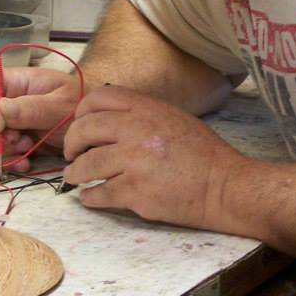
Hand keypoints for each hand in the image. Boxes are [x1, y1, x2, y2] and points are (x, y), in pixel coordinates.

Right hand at [0, 67, 82, 166]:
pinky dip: (3, 162)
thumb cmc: (78, 104)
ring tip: (26, 148)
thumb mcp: (63, 102)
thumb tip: (2, 110)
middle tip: (16, 140)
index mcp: (11, 80)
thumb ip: (34, 107)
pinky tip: (25, 162)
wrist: (88, 125)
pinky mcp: (3, 142)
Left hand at [62, 86, 246, 229]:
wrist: (224, 186)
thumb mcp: (173, 118)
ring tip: (74, 176)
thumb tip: (108, 120)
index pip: (97, 98)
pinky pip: (99, 192)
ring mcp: (134, 161)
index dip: (81, 112)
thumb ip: (141, 115)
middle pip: (84, 129)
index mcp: (147, 108)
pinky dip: (89, 196)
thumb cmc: (203, 154)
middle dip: (71, 143)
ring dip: (75, 172)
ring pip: (86, 164)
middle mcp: (136, 129)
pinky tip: (89, 197)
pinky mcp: (135, 191)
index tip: (80, 125)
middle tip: (72, 154)